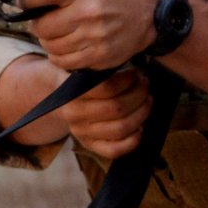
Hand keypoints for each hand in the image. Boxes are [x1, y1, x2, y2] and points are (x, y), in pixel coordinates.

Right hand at [0, 54, 153, 158]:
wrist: (61, 99)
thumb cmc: (80, 79)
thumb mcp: (83, 68)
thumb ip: (99, 66)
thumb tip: (127, 57)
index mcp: (71, 93)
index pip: (106, 89)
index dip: (127, 81)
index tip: (136, 74)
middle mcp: (74, 115)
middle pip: (117, 108)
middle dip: (139, 95)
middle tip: (145, 85)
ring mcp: (82, 133)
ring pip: (121, 128)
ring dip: (141, 113)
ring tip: (146, 100)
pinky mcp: (91, 146)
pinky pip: (116, 150)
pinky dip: (133, 139)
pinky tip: (139, 126)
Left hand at [20, 0, 159, 71]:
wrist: (150, 16)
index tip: (21, 2)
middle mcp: (89, 10)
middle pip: (41, 26)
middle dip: (37, 24)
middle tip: (43, 22)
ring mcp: (95, 36)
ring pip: (50, 46)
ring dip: (48, 41)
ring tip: (56, 34)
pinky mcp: (100, 56)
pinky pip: (65, 62)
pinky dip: (60, 56)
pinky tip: (66, 47)